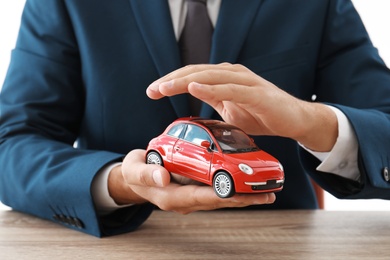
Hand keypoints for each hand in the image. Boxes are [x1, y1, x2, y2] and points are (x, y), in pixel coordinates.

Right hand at [107, 149, 275, 213]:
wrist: (135, 176)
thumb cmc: (134, 172)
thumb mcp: (134, 170)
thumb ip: (146, 173)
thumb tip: (162, 177)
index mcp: (172, 197)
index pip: (202, 198)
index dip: (224, 196)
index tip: (244, 195)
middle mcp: (185, 200)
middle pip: (218, 201)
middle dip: (242, 199)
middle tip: (267, 195)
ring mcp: (191, 195)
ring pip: (220, 197)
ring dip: (243, 195)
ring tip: (266, 192)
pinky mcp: (195, 188)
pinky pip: (216, 189)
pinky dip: (232, 186)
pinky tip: (247, 182)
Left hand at [146, 63, 337, 151]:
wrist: (293, 120)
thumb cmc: (262, 114)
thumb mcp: (230, 109)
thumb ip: (213, 102)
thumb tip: (194, 108)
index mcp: (224, 78)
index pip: (193, 75)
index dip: (171, 81)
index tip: (153, 92)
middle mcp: (233, 74)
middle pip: (196, 72)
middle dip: (171, 80)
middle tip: (152, 90)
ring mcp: (245, 81)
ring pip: (209, 76)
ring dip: (185, 82)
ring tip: (164, 88)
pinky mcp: (256, 93)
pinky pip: (230, 89)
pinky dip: (211, 88)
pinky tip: (194, 89)